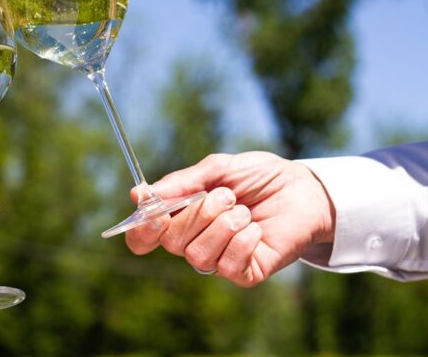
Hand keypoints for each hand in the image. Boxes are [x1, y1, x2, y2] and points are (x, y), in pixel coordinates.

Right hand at [125, 152, 335, 286]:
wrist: (303, 189)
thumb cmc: (258, 177)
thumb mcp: (217, 169)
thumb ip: (181, 183)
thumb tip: (139, 195)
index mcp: (181, 217)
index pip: (144, 238)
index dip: (142, 231)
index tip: (154, 214)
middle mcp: (194, 242)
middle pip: (171, 242)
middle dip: (198, 214)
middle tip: (227, 196)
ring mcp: (219, 260)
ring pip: (198, 255)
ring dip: (223, 225)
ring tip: (244, 210)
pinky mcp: (245, 273)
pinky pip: (228, 264)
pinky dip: (243, 240)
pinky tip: (256, 229)